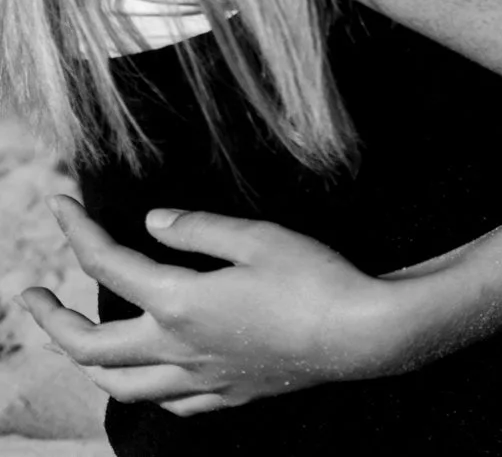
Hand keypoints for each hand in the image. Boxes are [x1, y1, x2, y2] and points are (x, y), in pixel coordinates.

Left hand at [19, 196, 411, 414]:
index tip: (59, 207)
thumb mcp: (257, 237)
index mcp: (179, 302)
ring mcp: (199, 379)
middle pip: (88, 345)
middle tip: (31, 297)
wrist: (360, 335)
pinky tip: (150, 375)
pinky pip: (167, 403)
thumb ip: (198, 229)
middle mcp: (177, 347)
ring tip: (78, 342)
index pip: (107, 264)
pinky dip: (144, 389)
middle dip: (49, 320)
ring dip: (86, 363)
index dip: (76, 232)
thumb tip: (151, 222)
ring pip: (118, 386)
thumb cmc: (316, 279)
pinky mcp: (227, 395)